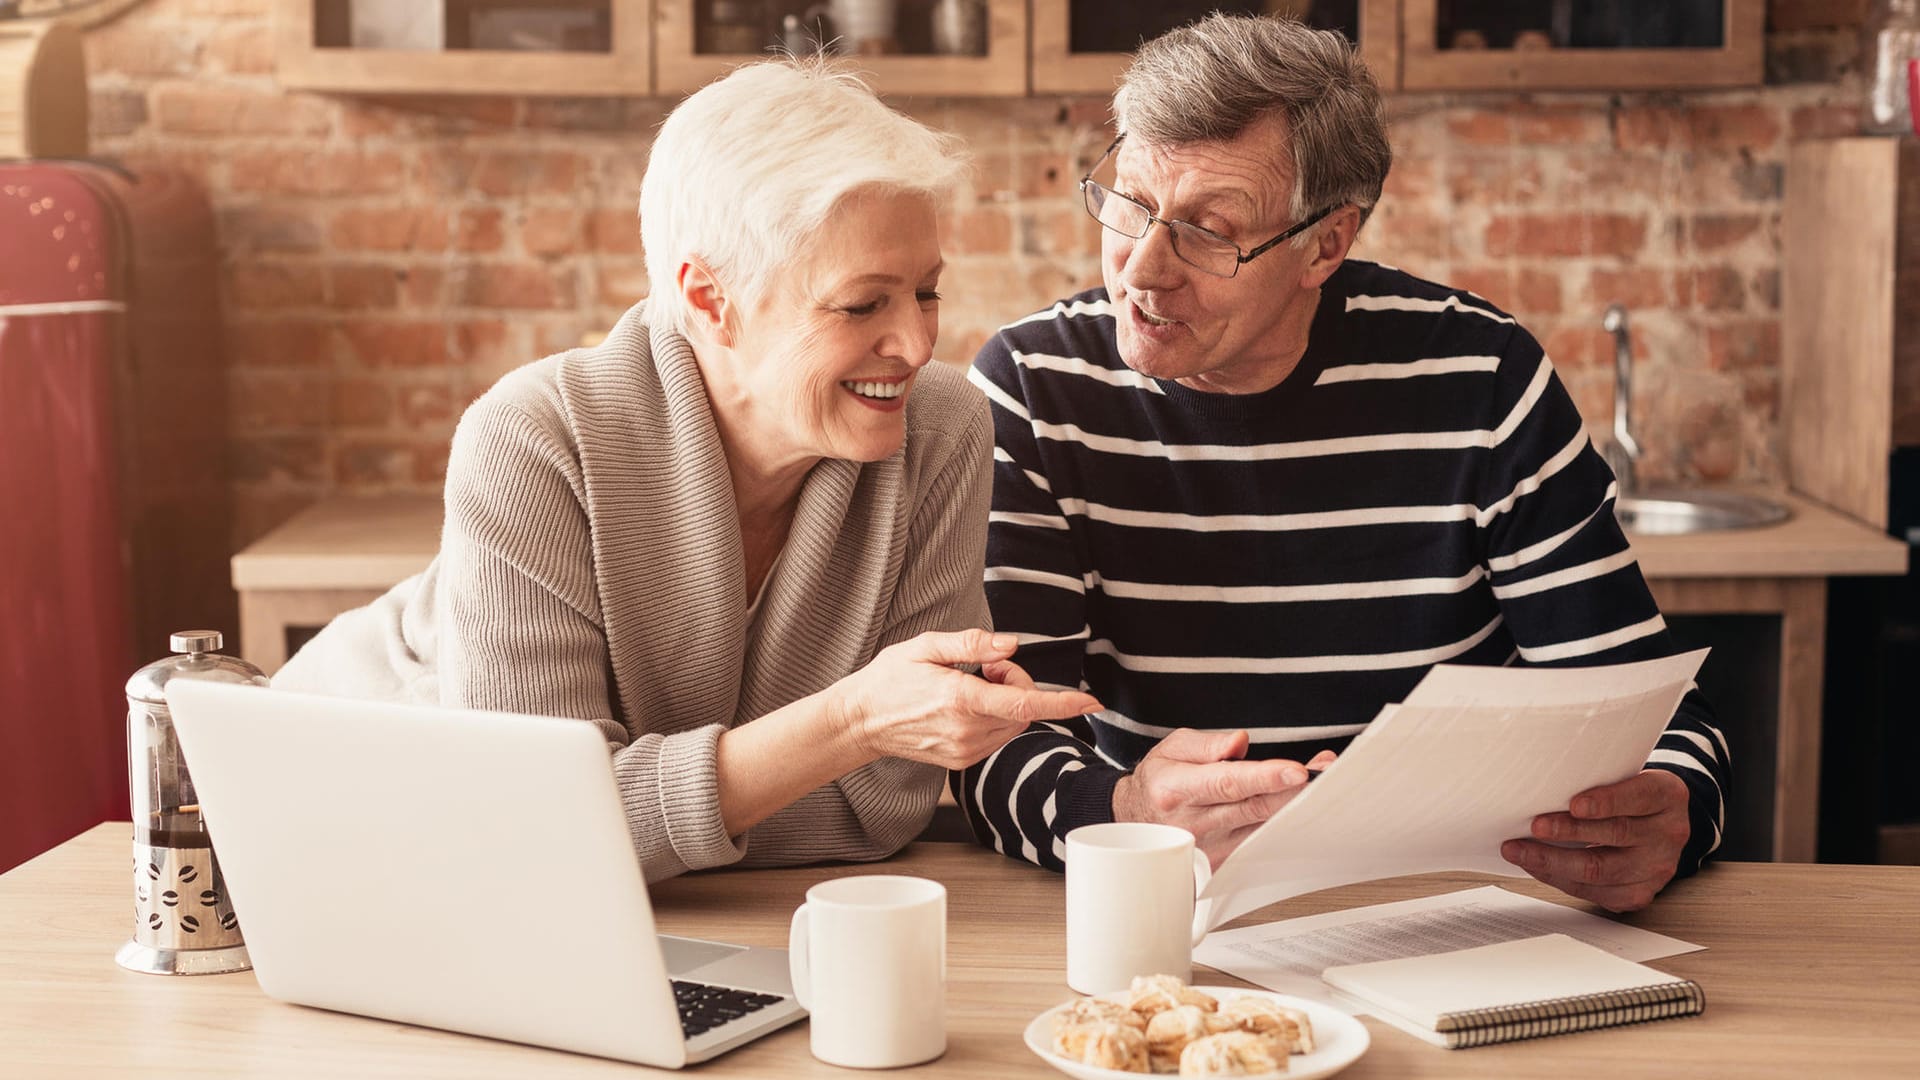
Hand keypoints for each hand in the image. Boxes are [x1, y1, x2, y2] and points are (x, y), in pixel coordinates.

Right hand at [835, 630, 1101, 769]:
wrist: (861, 722)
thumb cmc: (891, 678)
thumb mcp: (925, 646)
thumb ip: (971, 644)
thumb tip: (1011, 645)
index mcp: (960, 700)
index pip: (1024, 705)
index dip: (1063, 704)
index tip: (1092, 702)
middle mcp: (966, 731)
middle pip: (1024, 710)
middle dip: (1016, 683)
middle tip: (984, 667)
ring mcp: (965, 751)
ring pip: (1015, 725)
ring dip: (1007, 702)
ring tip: (970, 685)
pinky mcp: (962, 761)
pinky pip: (998, 737)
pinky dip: (995, 718)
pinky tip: (965, 705)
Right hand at [1111, 729, 1332, 868]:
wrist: (1138, 822)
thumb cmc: (1160, 782)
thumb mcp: (1173, 748)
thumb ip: (1208, 744)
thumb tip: (1239, 742)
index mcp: (1177, 789)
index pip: (1227, 783)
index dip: (1265, 777)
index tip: (1296, 770)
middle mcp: (1194, 822)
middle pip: (1254, 807)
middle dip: (1294, 789)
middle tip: (1326, 773)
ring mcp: (1210, 847)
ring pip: (1264, 827)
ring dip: (1297, 806)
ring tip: (1323, 781)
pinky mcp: (1224, 862)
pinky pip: (1263, 843)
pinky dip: (1286, 824)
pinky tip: (1304, 807)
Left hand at [1501, 769, 1690, 912]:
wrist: (1657, 826)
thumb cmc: (1629, 797)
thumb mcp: (1624, 776)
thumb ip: (1596, 779)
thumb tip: (1542, 785)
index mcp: (1668, 796)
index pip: (1638, 797)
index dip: (1606, 802)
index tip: (1574, 804)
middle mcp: (1669, 833)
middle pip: (1616, 834)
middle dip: (1569, 831)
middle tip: (1535, 826)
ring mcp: (1658, 868)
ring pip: (1601, 870)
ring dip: (1553, 861)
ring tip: (1519, 850)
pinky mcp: (1639, 893)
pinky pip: (1595, 892)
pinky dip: (1559, 879)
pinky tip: (1536, 866)